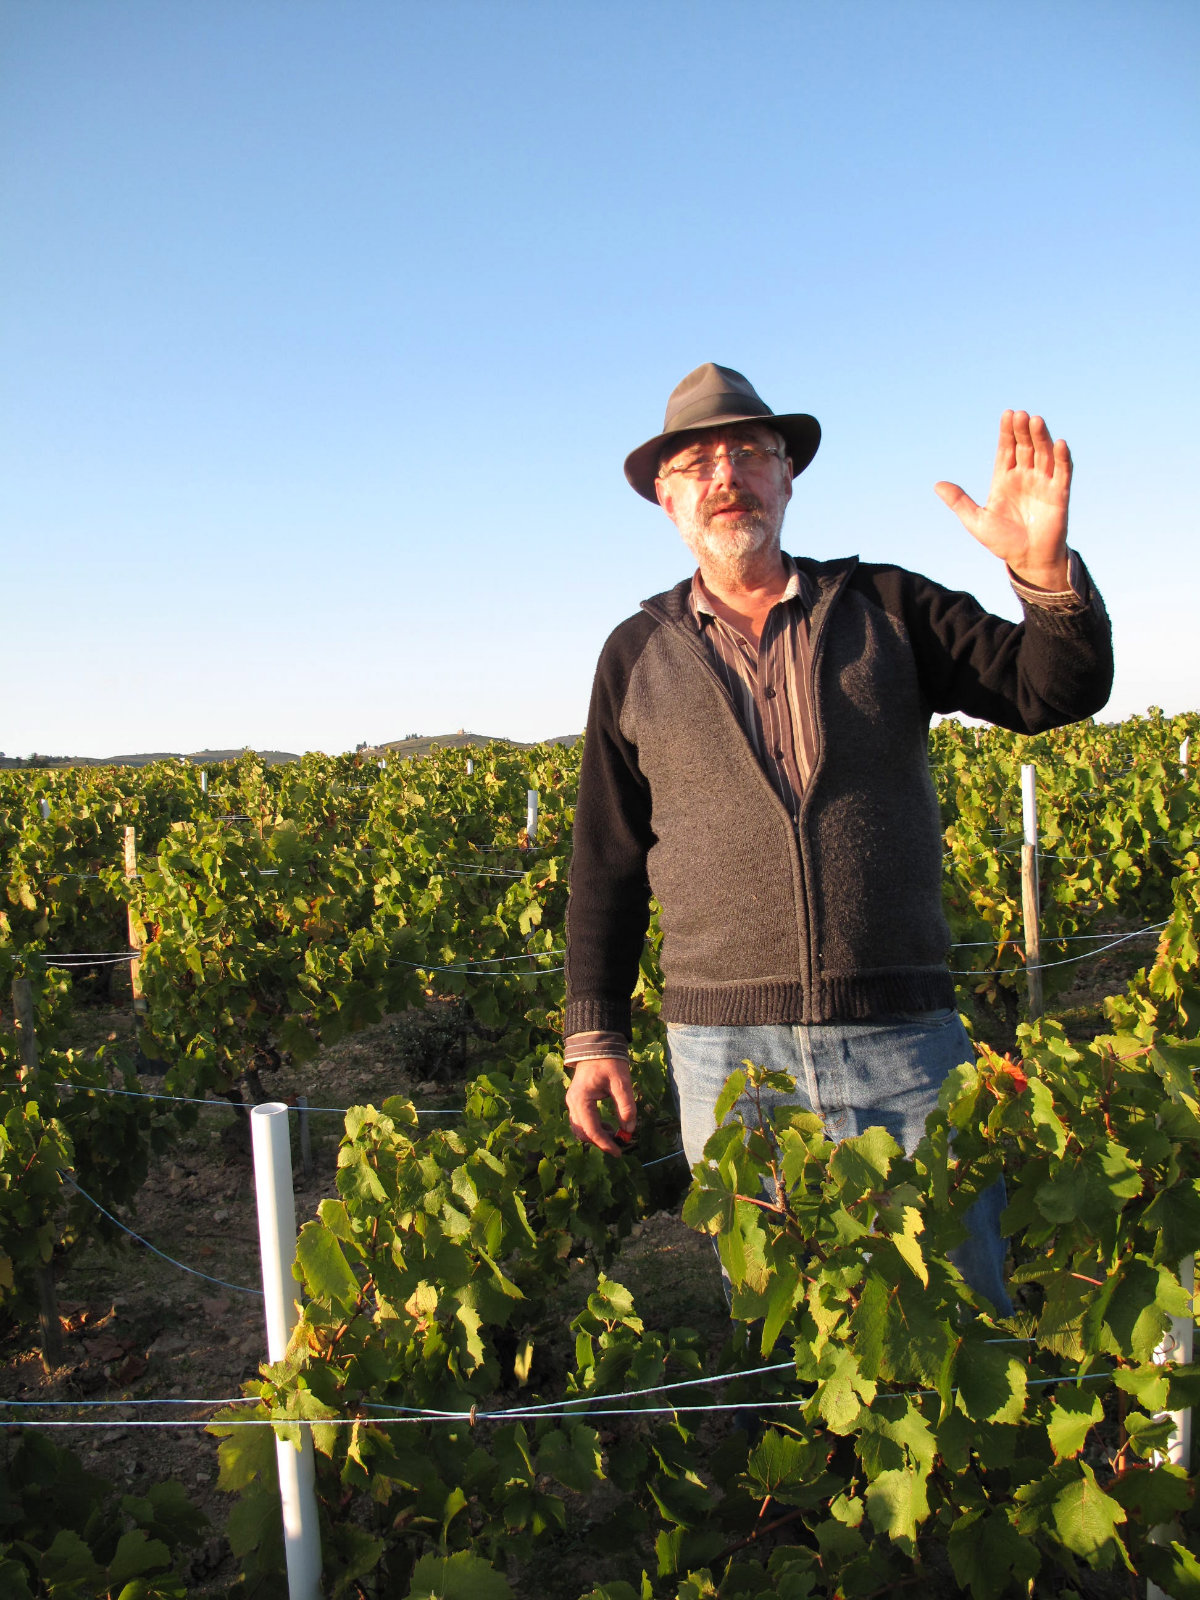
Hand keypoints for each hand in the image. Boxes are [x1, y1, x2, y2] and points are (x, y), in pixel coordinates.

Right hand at [565, 1057, 636, 1155]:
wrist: (597, 1046)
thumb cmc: (610, 1062)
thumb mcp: (621, 1083)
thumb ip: (626, 1106)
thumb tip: (629, 1129)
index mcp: (581, 1099)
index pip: (591, 1130)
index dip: (605, 1143)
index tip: (619, 1151)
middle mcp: (572, 1103)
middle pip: (582, 1133)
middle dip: (600, 1142)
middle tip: (619, 1144)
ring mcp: (572, 1102)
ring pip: (580, 1129)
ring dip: (596, 1136)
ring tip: (616, 1135)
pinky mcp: (577, 1101)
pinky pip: (582, 1121)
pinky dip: (594, 1128)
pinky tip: (609, 1126)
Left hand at [935, 411, 1071, 589]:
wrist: (1027, 560)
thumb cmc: (1002, 541)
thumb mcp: (976, 521)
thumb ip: (959, 502)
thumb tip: (937, 484)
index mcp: (1004, 480)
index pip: (1006, 450)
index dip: (1007, 433)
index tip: (1007, 414)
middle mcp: (1025, 477)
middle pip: (1025, 447)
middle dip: (1023, 431)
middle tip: (1020, 415)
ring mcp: (1043, 484)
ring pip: (1043, 455)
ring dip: (1041, 438)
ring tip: (1036, 421)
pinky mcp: (1059, 494)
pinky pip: (1063, 472)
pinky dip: (1062, 458)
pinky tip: (1059, 443)